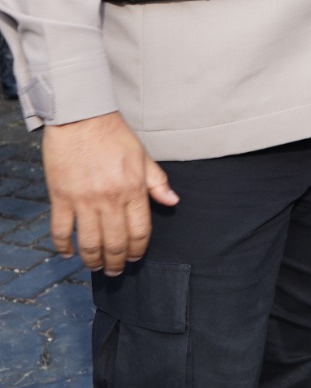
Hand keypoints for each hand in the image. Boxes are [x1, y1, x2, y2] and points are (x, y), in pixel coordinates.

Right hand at [42, 111, 179, 275]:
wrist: (81, 117)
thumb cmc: (113, 134)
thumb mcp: (142, 156)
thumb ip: (157, 182)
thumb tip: (173, 202)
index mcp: (132, 189)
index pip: (140, 231)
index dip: (139, 250)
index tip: (136, 258)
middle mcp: (109, 199)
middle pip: (115, 243)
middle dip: (117, 263)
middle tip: (115, 270)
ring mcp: (83, 200)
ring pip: (89, 243)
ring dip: (93, 261)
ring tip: (96, 267)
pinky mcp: (61, 197)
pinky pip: (61, 230)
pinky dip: (64, 247)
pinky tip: (69, 254)